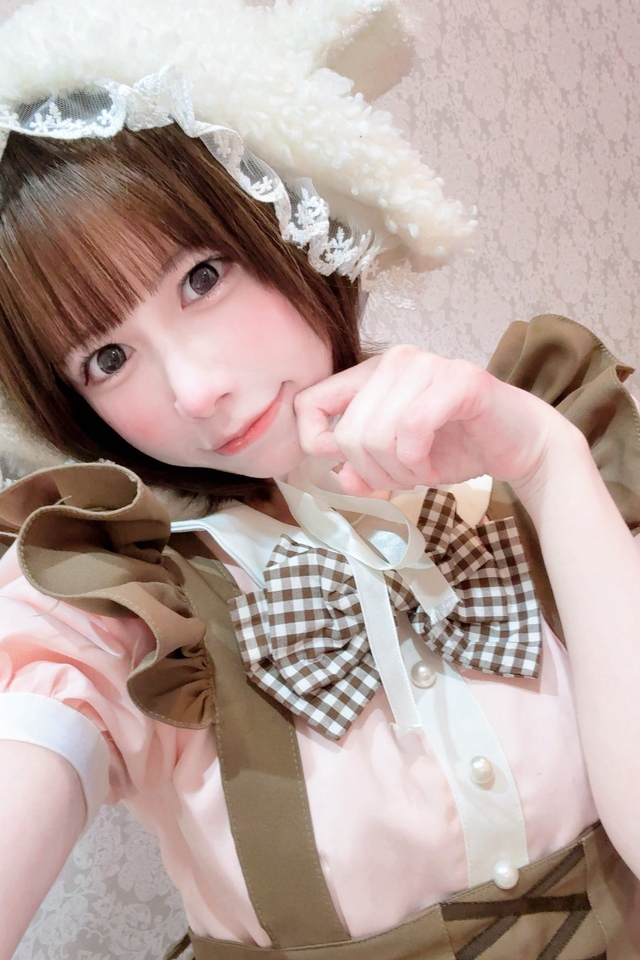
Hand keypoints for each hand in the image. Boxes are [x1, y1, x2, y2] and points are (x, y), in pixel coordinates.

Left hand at [293, 344, 574, 496]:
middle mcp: (395, 360)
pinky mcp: (459, 380)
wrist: (520, 443)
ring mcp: (427, 365)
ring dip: (399, 471)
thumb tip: (340, 478)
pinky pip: (412, 430)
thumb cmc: (458, 446)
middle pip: (347, 433)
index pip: (310, 402)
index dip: (317, 443)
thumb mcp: (398, 463)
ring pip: (377, 435)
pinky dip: (418, 462)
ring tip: (422, 472)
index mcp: (372, 373)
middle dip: (373, 471)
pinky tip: (433, 467)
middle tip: (403, 478)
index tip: (346, 467)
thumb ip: (363, 468)